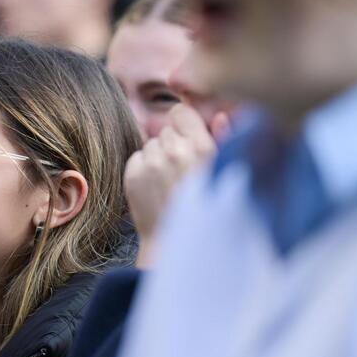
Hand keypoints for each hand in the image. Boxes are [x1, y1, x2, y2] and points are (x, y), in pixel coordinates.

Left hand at [125, 104, 228, 266]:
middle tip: (183, 170)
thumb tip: (221, 115)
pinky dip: (143, 169)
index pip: (181, 112)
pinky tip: (156, 188)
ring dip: (158, 157)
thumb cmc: (208, 211)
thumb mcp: (224, 174)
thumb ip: (224, 141)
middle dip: (173, 144)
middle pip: (166, 130)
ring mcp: (151, 163)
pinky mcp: (133, 175)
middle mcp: (175, 151)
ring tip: (170, 182)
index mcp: (202, 147)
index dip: (184, 123)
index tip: (188, 139)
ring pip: (151, 144)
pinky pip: (137, 158)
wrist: (178, 244)